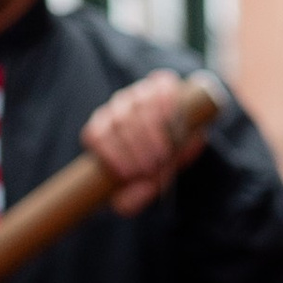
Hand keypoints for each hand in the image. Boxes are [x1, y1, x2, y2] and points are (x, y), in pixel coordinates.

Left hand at [82, 71, 206, 214]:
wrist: (186, 135)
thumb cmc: (156, 163)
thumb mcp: (143, 185)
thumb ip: (134, 197)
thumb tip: (133, 198)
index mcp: (105, 128)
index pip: (96, 134)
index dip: (110, 154)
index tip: (128, 173)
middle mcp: (118, 107)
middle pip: (119, 122)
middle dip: (135, 148)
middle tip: (150, 168)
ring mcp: (139, 92)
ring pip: (139, 107)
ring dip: (151, 133)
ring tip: (163, 156)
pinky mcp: (162, 83)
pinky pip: (159, 91)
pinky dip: (166, 107)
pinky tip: (173, 124)